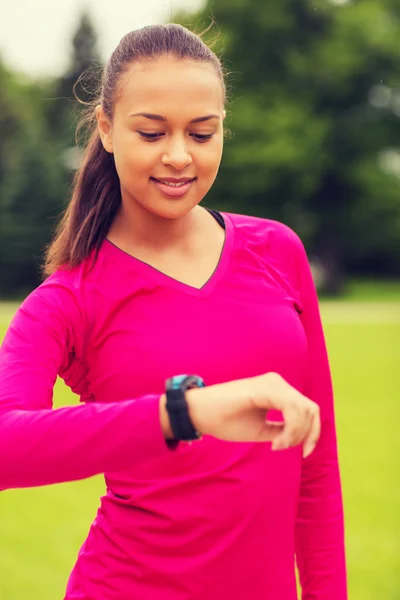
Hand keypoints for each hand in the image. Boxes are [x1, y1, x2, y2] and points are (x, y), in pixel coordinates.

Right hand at [160, 372, 319, 457]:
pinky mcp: (265, 389)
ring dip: (297, 434)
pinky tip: (276, 443)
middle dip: (307, 435)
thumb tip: (299, 437)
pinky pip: (292, 409)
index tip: (304, 453)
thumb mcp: (261, 429)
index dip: (313, 433)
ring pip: (305, 410)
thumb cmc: (226, 421)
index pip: (308, 409)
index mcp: (277, 390)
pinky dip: (291, 430)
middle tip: (284, 448)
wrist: (200, 414)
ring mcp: (272, 383)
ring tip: (277, 445)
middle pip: (311, 410)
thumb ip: (281, 430)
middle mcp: (277, 382)